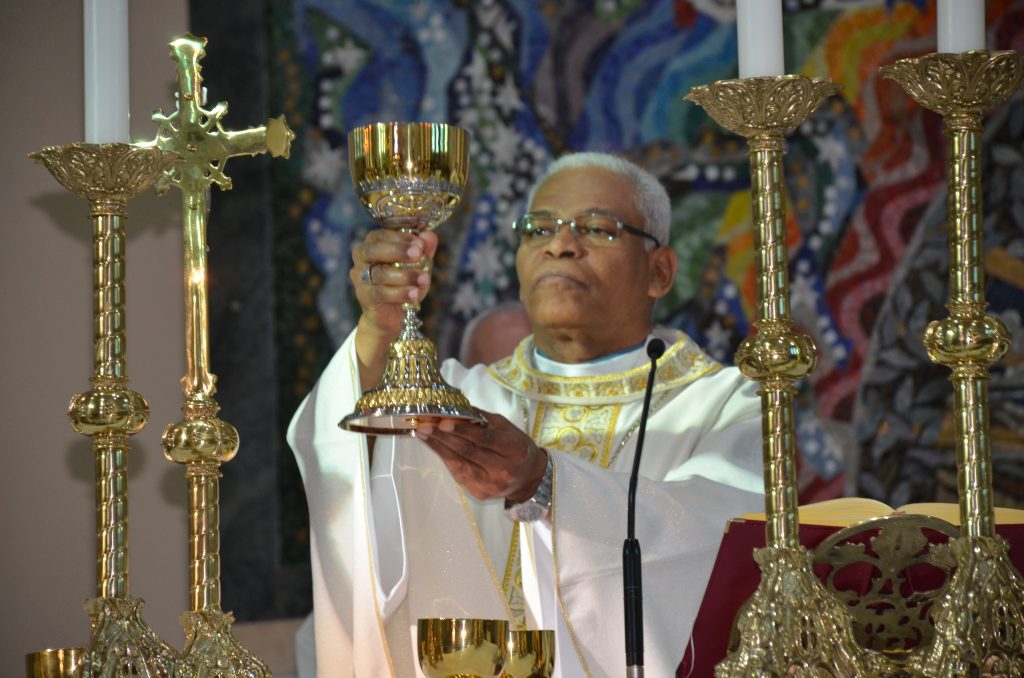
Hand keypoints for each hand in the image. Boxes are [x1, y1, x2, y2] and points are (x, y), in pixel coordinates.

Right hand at [350, 229, 437, 387]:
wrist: (393, 315)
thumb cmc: (404, 284)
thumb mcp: (418, 266)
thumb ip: (424, 250)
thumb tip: (429, 236)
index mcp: (372, 245)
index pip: (381, 235)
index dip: (400, 237)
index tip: (419, 243)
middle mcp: (361, 259)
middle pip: (374, 250)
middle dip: (398, 251)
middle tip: (418, 254)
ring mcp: (360, 279)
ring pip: (379, 273)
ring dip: (404, 275)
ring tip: (424, 278)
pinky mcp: (365, 297)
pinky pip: (381, 293)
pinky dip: (400, 293)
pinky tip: (414, 294)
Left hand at [414, 410, 548, 502]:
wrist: (528, 478)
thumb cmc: (516, 447)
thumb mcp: (506, 427)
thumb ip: (482, 419)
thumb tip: (455, 408)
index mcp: (514, 450)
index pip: (484, 439)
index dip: (462, 431)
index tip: (443, 421)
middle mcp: (502, 470)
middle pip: (468, 452)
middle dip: (443, 437)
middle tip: (424, 424)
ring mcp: (490, 485)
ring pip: (459, 464)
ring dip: (438, 447)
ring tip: (423, 433)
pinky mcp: (479, 493)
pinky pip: (458, 474)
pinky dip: (445, 458)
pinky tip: (435, 446)